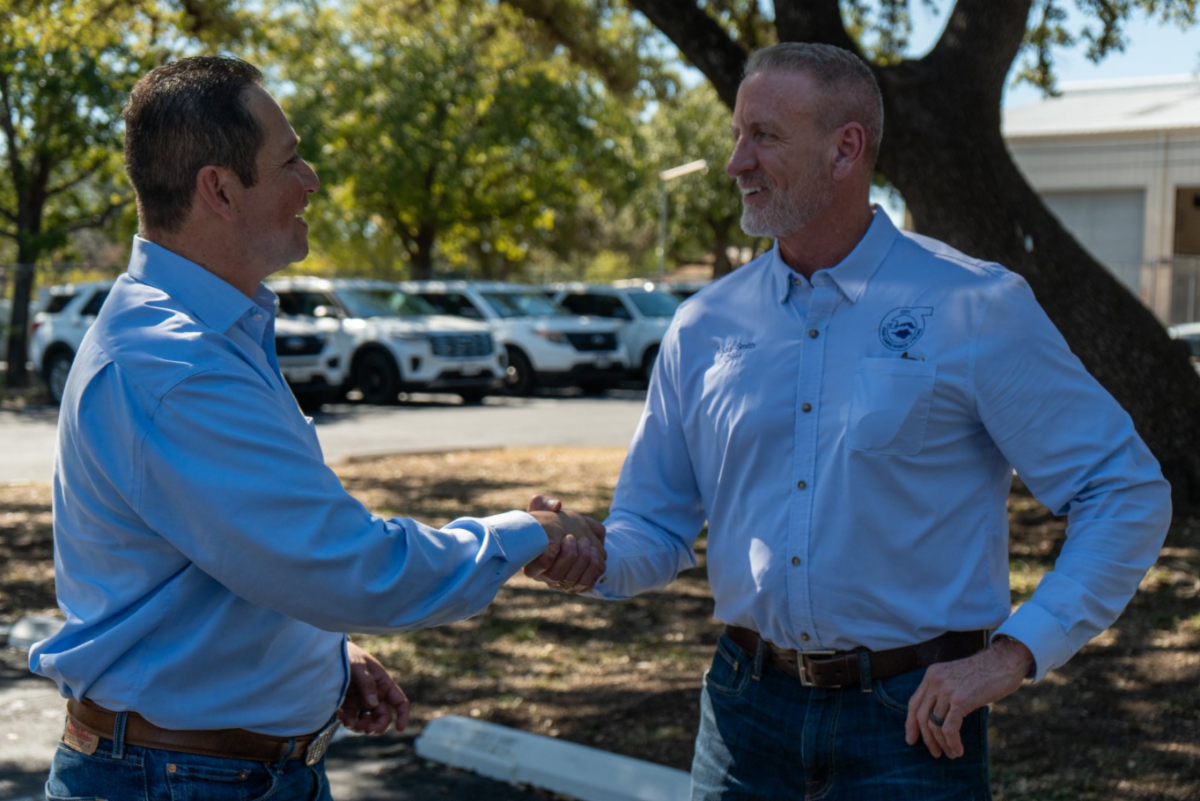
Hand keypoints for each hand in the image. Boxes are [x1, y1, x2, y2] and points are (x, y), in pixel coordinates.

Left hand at [338, 641, 409, 734]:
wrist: (329, 654)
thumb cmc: (349, 655)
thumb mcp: (359, 665)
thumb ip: (367, 683)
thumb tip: (373, 704)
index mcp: (384, 684)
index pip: (399, 702)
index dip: (403, 715)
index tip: (400, 728)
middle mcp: (375, 695)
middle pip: (383, 717)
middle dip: (376, 726)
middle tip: (367, 730)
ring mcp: (361, 701)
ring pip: (367, 722)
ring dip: (360, 727)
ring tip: (348, 722)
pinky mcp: (348, 705)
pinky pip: (351, 719)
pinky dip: (347, 722)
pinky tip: (339, 715)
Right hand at [524, 494, 606, 592]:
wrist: (568, 532)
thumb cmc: (549, 520)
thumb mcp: (542, 507)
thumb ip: (543, 502)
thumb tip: (556, 505)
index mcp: (531, 563)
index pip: (535, 568)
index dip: (548, 556)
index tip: (561, 536)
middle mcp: (545, 577)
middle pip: (556, 577)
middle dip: (571, 555)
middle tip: (576, 537)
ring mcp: (562, 583)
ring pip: (574, 581)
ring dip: (584, 561)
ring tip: (586, 543)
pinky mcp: (578, 584)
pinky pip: (587, 584)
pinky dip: (593, 570)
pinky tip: (594, 553)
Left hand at [905, 637, 1032, 757]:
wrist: (1004, 660)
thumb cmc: (985, 672)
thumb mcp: (957, 678)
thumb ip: (945, 693)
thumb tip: (939, 720)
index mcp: (932, 675)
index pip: (913, 703)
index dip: (910, 723)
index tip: (911, 739)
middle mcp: (935, 680)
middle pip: (921, 716)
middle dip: (926, 738)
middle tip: (935, 753)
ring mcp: (947, 689)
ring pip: (934, 724)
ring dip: (942, 744)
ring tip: (951, 754)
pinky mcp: (960, 700)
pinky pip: (949, 727)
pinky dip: (952, 742)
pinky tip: (958, 750)